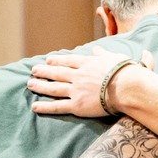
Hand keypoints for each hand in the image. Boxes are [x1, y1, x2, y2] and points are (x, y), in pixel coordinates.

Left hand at [27, 45, 145, 118]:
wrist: (127, 87)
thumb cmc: (126, 71)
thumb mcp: (115, 57)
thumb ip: (103, 54)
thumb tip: (97, 49)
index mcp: (88, 63)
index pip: (69, 61)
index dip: (57, 61)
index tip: (48, 60)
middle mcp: (78, 75)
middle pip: (57, 73)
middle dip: (44, 72)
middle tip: (34, 70)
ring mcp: (76, 90)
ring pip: (54, 88)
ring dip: (41, 86)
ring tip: (30, 84)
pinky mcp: (77, 105)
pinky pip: (58, 106)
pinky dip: (45, 107)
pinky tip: (35, 106)